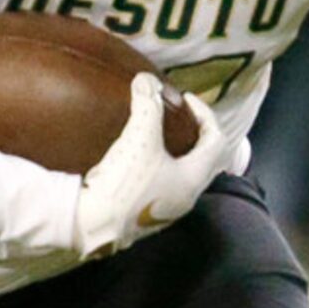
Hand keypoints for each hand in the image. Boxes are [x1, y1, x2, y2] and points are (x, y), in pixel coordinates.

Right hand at [75, 74, 233, 257]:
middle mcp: (187, 196)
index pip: (216, 140)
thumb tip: (147, 80)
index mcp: (194, 177)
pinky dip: (161, 166)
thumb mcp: (139, 139)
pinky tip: (140, 160)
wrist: (92, 227)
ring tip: (158, 135)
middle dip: (194, 134)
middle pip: (205, 159)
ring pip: (184, 174)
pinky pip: (165, 184)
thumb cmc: (125, 184)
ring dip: (178, 152)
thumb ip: (147, 106)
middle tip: (177, 117)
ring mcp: (168, 209)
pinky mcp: (147, 216)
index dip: (205, 114)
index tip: (185, 99)